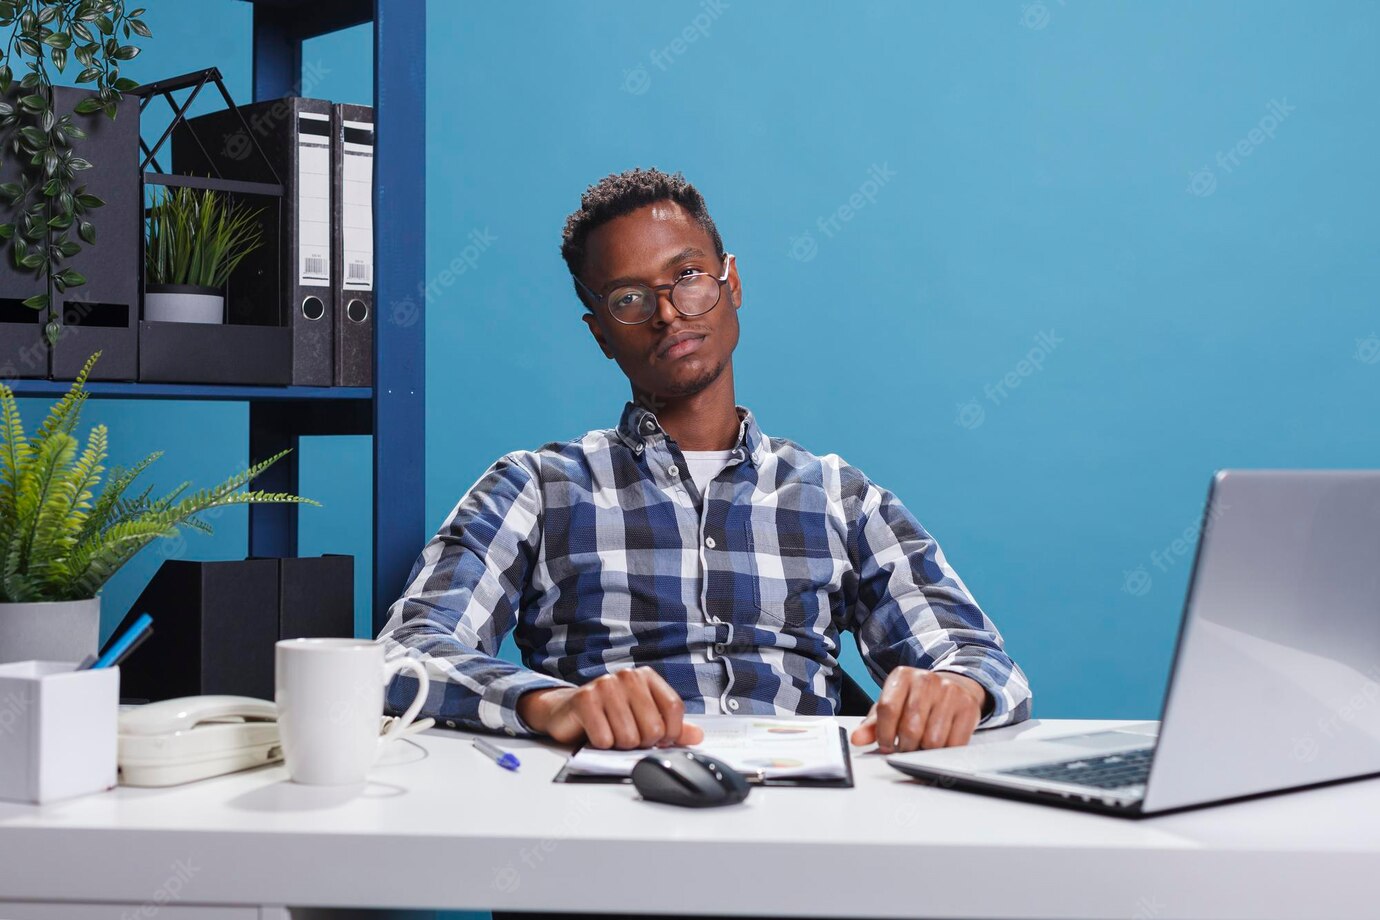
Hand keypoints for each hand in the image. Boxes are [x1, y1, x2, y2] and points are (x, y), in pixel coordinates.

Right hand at [516, 666, 704, 749]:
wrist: (568, 711)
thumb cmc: (609, 714)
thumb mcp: (644, 718)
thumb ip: (672, 727)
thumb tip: (698, 735)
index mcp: (646, 677)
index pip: (674, 709)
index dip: (671, 733)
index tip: (660, 740)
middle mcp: (628, 676)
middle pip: (653, 728)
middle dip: (641, 742)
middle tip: (627, 734)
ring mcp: (605, 685)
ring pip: (629, 737)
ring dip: (619, 745)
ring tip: (610, 732)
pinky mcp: (585, 700)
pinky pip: (604, 739)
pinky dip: (600, 744)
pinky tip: (595, 732)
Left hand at [850, 668, 988, 752]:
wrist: (953, 687)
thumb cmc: (915, 700)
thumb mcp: (891, 706)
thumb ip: (872, 724)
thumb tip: (857, 739)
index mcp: (902, 676)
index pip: (888, 709)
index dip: (884, 734)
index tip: (885, 745)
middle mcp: (926, 680)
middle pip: (910, 728)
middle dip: (904, 746)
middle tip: (904, 748)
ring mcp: (950, 693)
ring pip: (932, 740)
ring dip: (924, 751)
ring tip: (920, 745)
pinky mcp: (968, 708)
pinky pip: (954, 744)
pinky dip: (943, 752)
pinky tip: (938, 744)